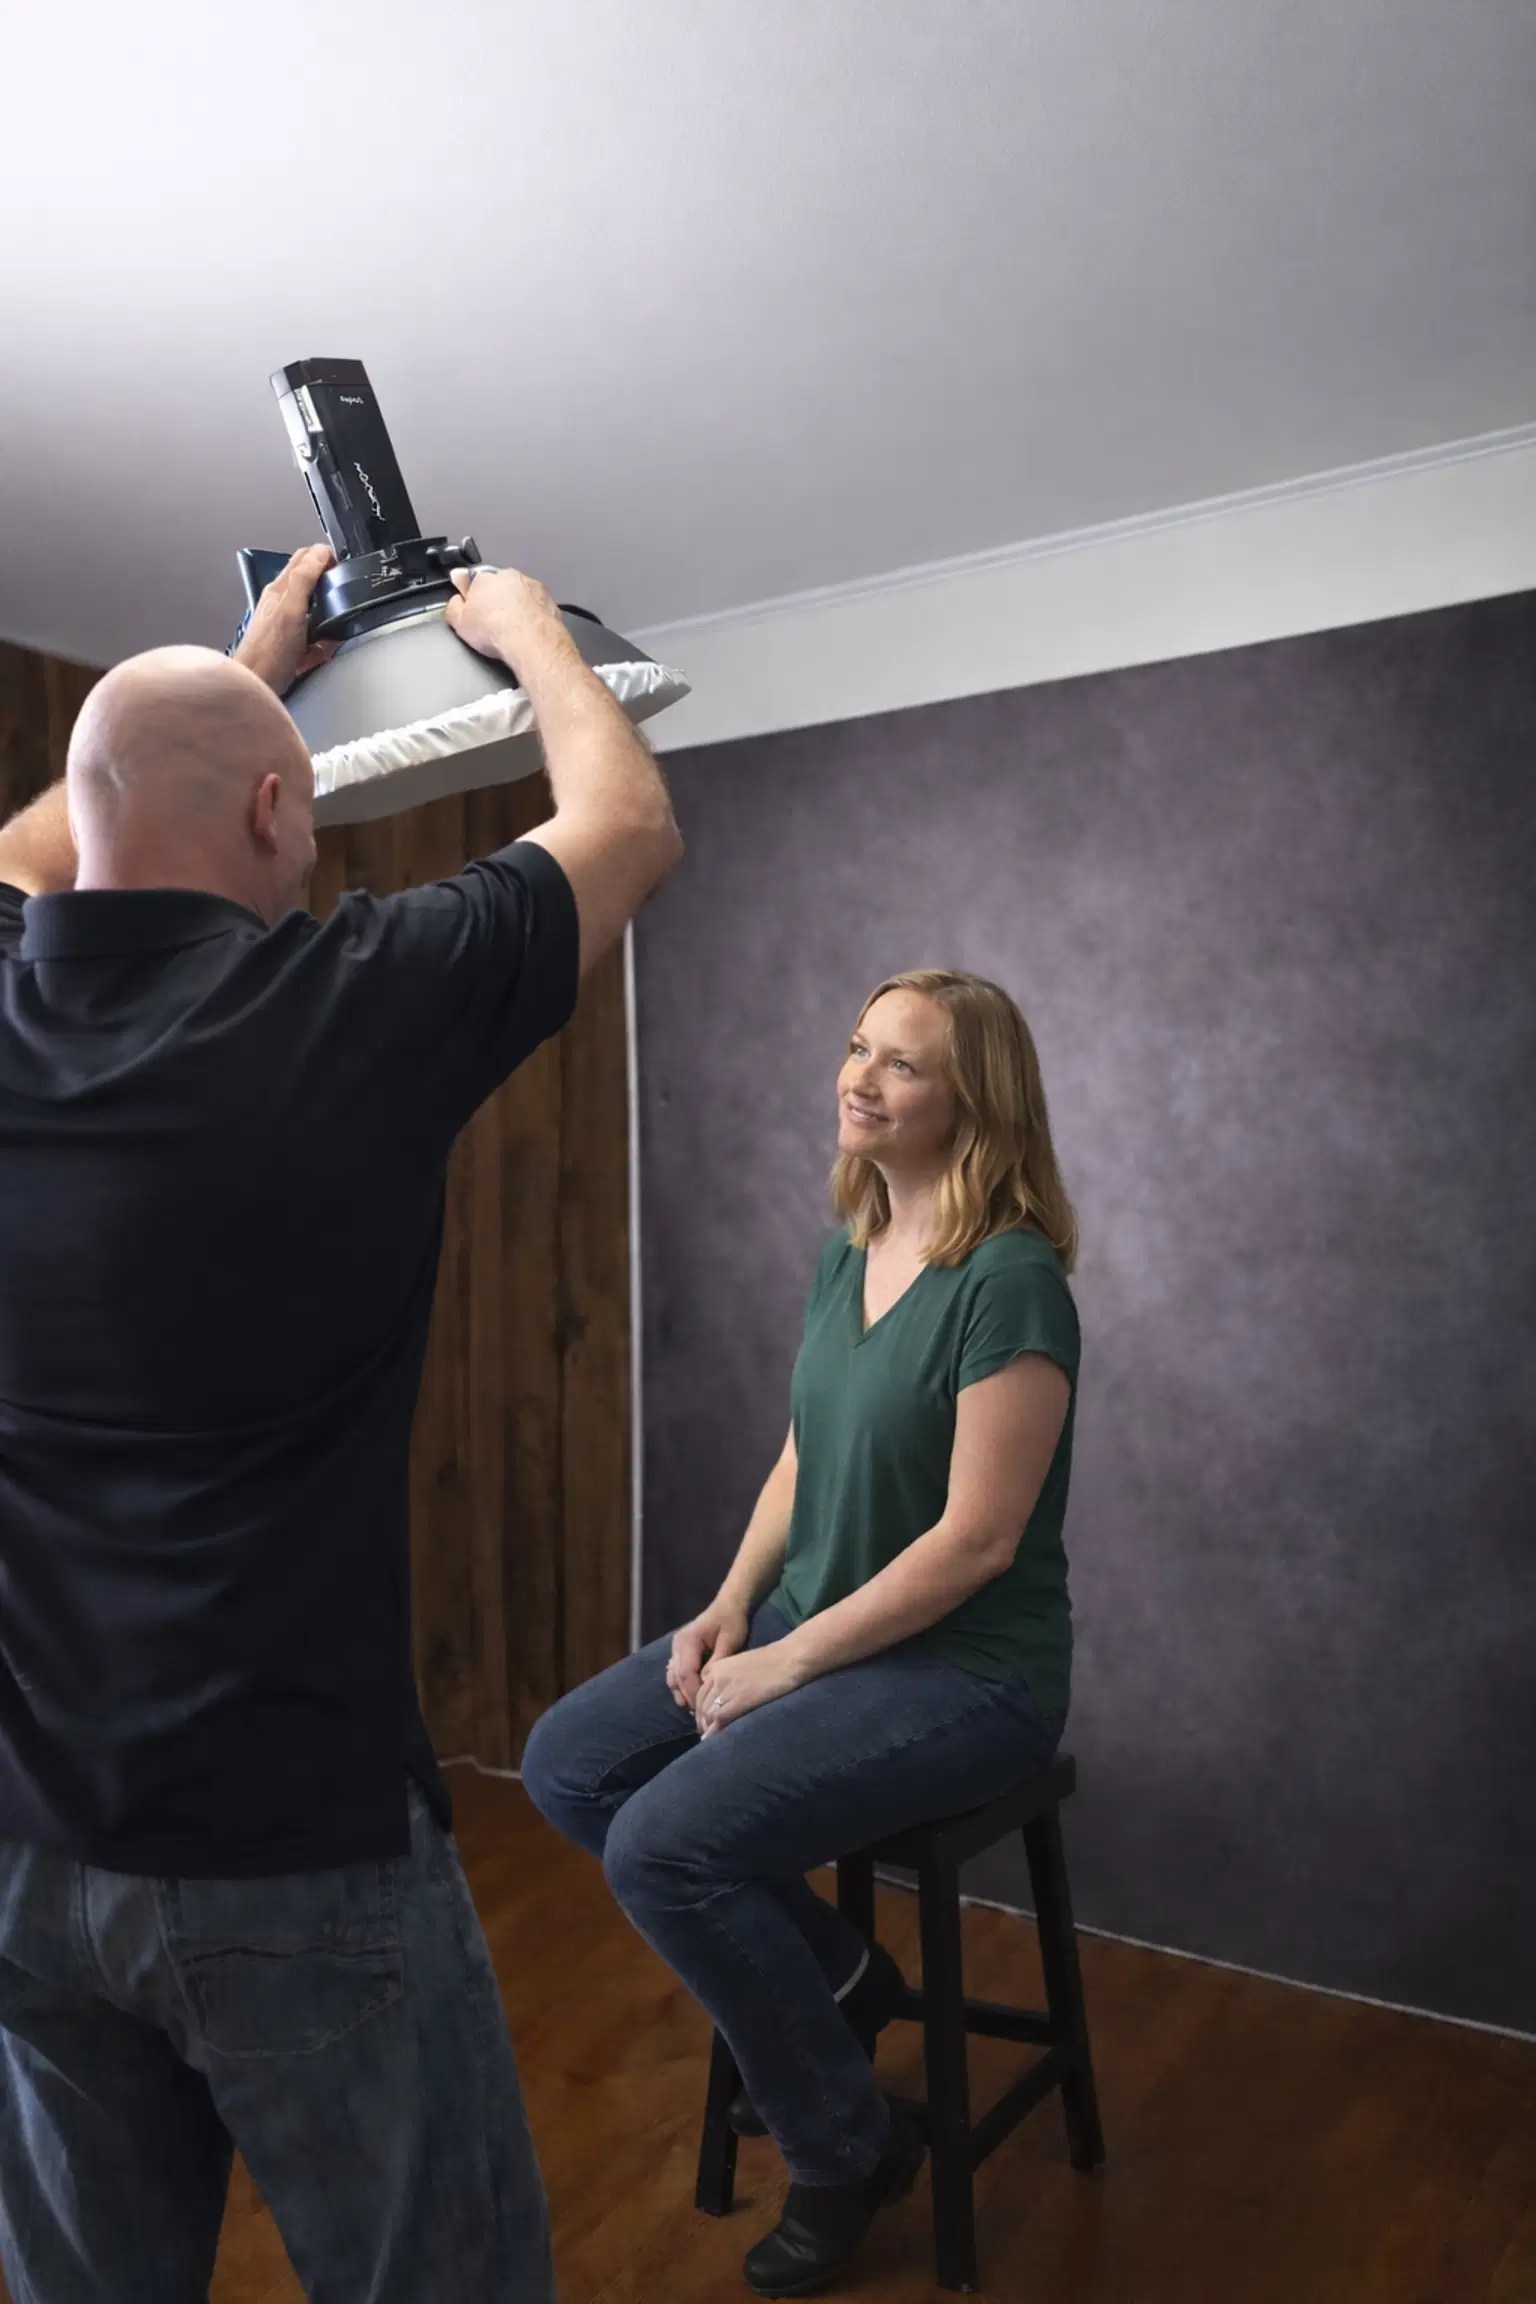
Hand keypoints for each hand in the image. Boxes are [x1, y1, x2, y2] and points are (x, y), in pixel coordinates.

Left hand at [233, 545, 336, 695]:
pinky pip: (314, 638)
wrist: (256, 684)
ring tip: (339, 617)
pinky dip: (323, 641)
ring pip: (315, 611)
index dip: (323, 556)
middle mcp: (281, 604)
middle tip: (344, 587)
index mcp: (279, 589)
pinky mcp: (291, 647)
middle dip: (328, 583)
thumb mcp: (291, 607)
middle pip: (309, 583)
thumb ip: (304, 578)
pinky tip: (326, 648)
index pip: (303, 558)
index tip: (341, 564)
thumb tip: (319, 552)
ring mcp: (286, 625)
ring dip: (329, 613)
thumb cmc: (269, 651)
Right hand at [446, 565, 568, 669]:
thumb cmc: (496, 630)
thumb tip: (455, 600)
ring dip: (516, 607)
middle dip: (496, 601)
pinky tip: (528, 632)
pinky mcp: (549, 601)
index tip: (472, 605)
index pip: (474, 580)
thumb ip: (453, 606)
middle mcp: (509, 577)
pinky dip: (533, 616)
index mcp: (484, 577)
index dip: (472, 594)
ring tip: (512, 630)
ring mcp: (532, 587)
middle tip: (493, 622)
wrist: (530, 641)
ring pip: (520, 594)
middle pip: (499, 586)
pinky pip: (537, 607)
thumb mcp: (459, 622)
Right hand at [666, 1600, 749, 1712]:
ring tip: (699, 1710)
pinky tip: (696, 1698)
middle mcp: (677, 1645)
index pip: (685, 1673)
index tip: (706, 1708)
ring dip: (684, 1695)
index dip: (694, 1693)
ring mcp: (676, 1649)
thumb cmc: (732, 1621)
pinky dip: (683, 1687)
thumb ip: (717, 1662)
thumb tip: (707, 1683)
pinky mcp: (680, 1653)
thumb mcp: (730, 1641)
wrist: (729, 1604)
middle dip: (688, 1698)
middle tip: (703, 1715)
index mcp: (688, 1640)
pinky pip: (676, 1675)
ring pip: (673, 1679)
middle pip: (676, 1679)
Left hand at [695, 1641, 809, 1737]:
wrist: (790, 1658)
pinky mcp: (739, 1700)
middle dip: (703, 1722)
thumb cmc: (774, 1662)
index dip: (702, 1711)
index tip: (707, 1722)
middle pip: (701, 1705)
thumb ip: (731, 1680)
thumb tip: (726, 1700)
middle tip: (708, 1735)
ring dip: (708, 1729)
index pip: (700, 1694)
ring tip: (713, 1740)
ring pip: (708, 1714)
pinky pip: (719, 1719)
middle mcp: (717, 1677)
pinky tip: (716, 1740)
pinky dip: (715, 1732)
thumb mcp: (744, 1666)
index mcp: (718, 1667)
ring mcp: (727, 1688)